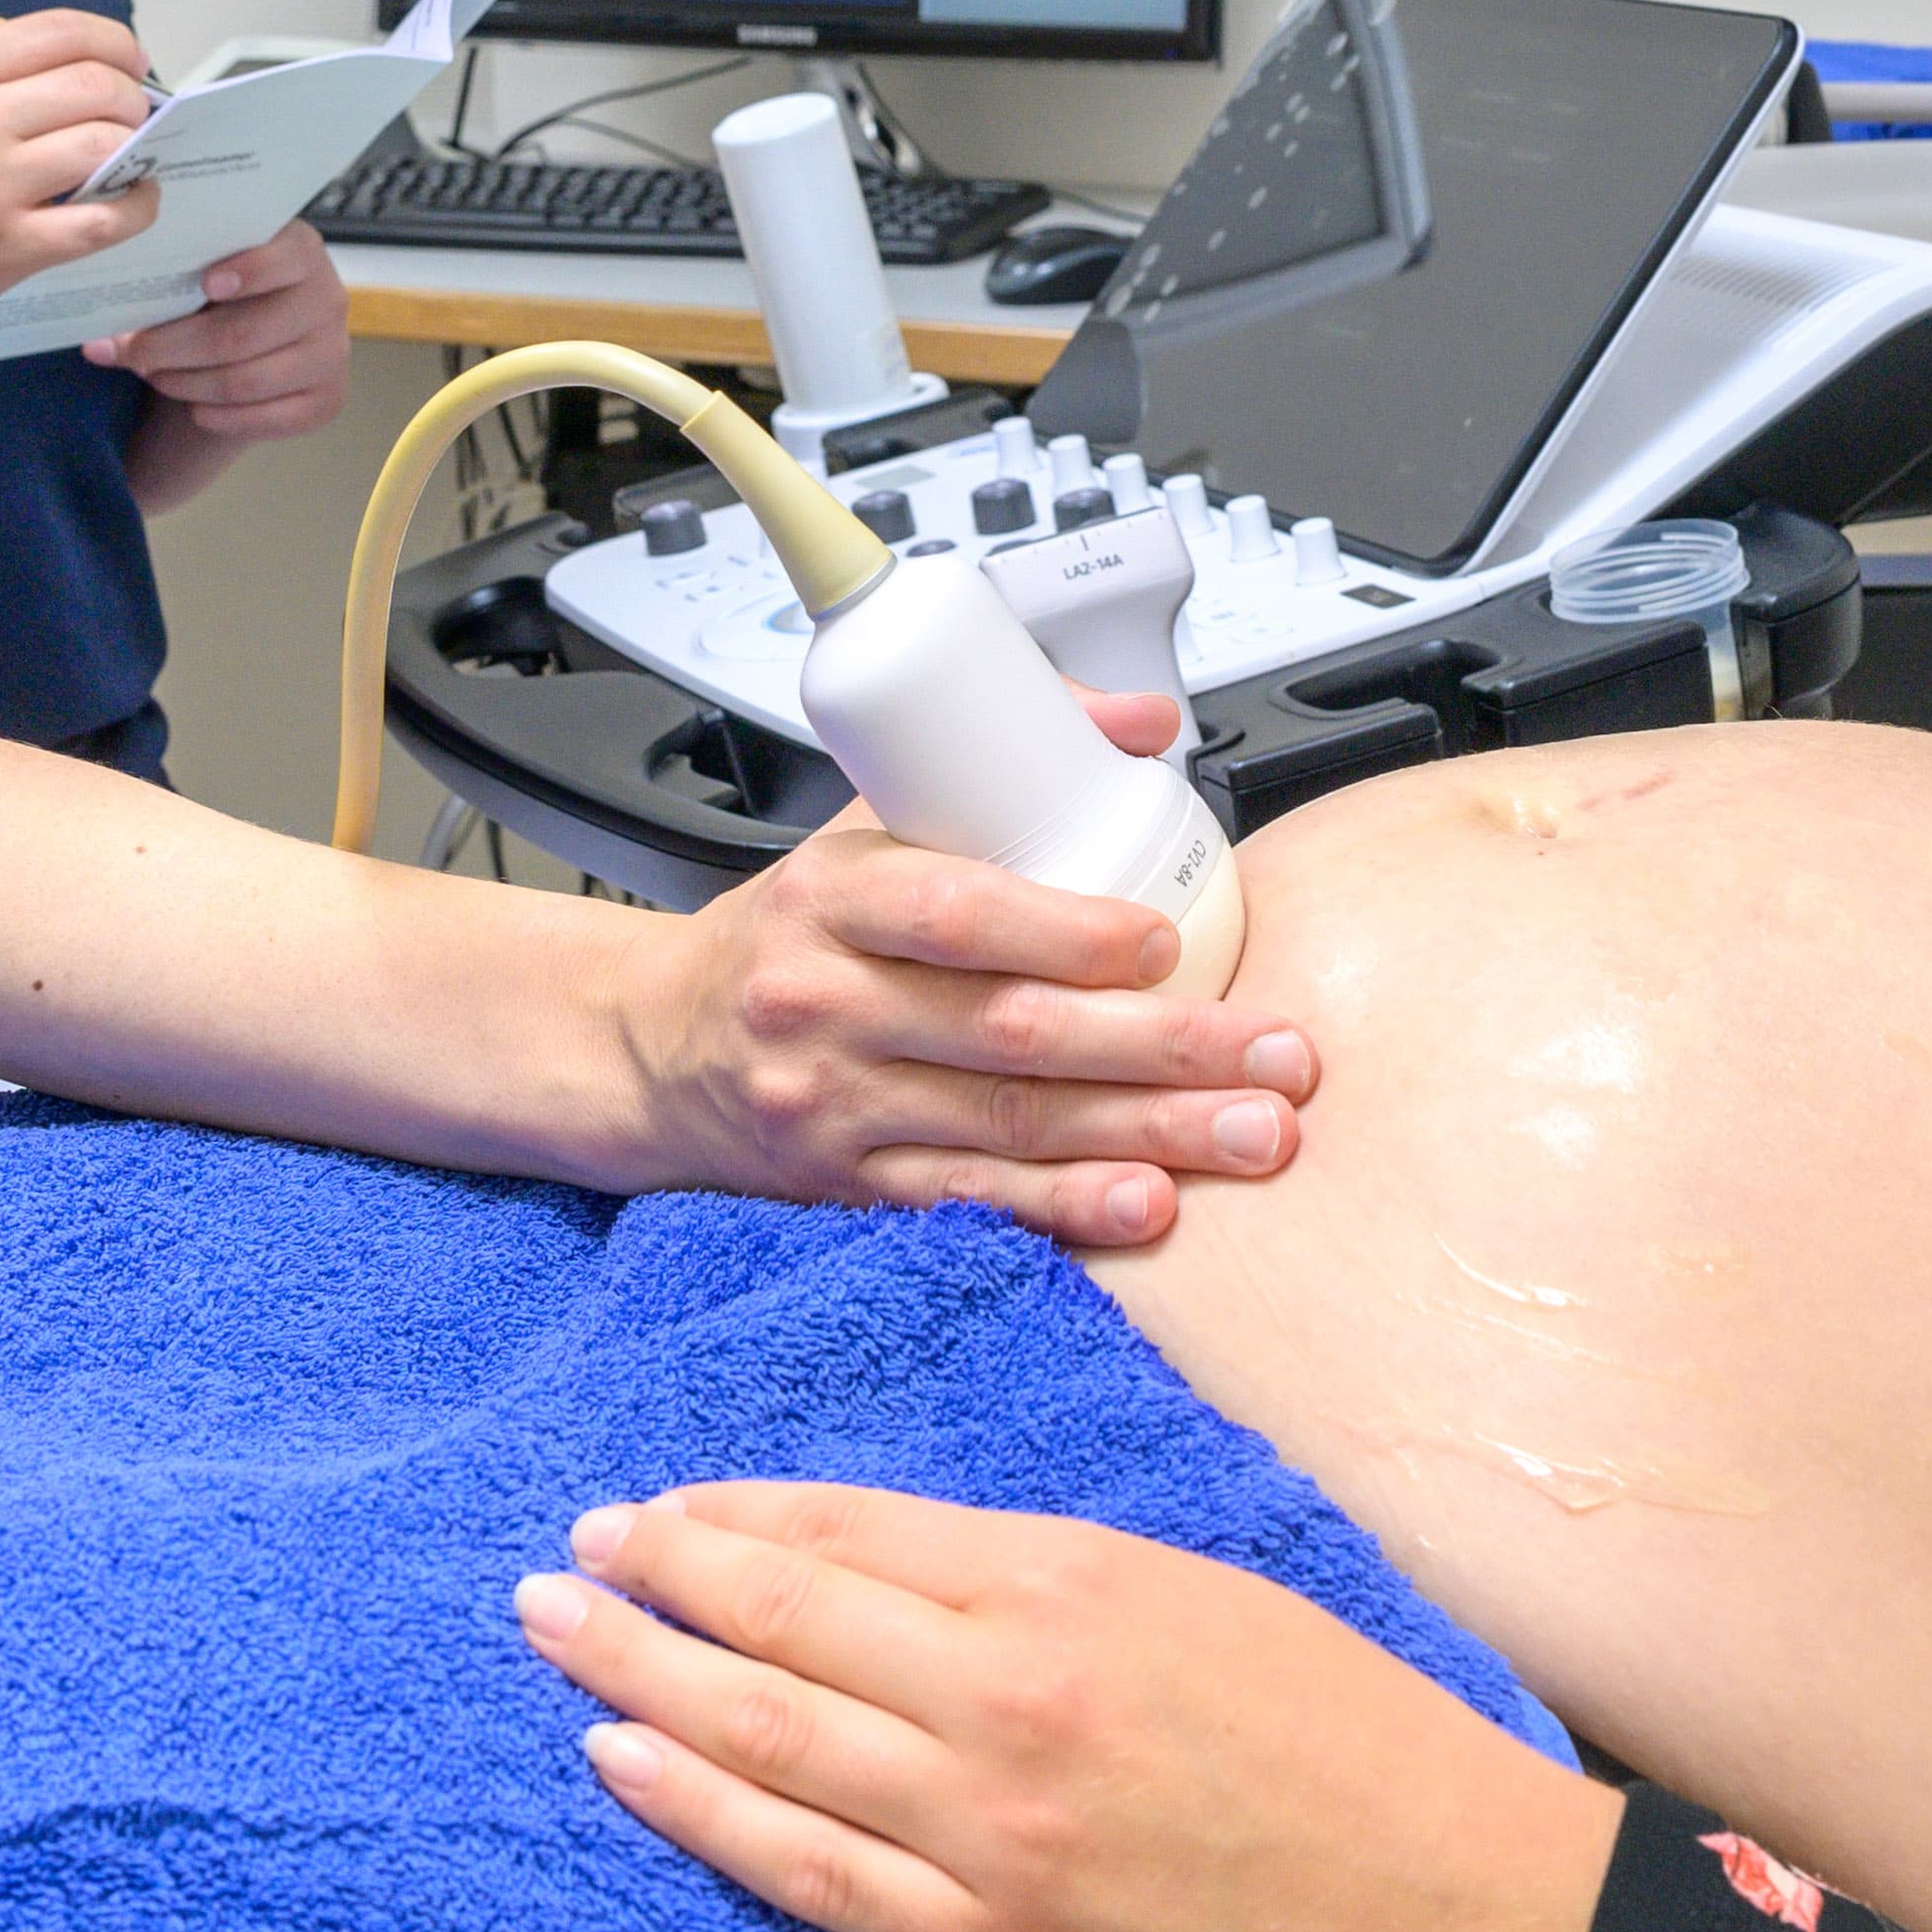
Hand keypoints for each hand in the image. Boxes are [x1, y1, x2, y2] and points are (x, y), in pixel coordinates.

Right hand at [0, 13, 163, 343]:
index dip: (114, 41)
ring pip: (105, 144)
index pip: (59, 31)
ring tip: (129, 158)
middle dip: (131, 97)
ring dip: (136, 148)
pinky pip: (104, 219)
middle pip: (94, 84)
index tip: (130, 61)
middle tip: (132, 116)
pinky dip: (137, 206)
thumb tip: (86, 68)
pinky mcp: (10, 248)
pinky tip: (134, 201)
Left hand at [98, 220, 352, 441]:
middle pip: (242, 334)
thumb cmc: (220, 295)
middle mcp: (327, 300)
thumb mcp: (207, 268)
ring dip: (186, 383)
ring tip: (152, 374)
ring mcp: (331, 354)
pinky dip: (218, 416)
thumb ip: (180, 273)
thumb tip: (110, 315)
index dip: (249, 271)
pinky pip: (265, 419)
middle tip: (129, 350)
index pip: (286, 258)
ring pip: (245, 381)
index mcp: (301, 251)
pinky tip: (192, 407)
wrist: (253, 340)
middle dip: (173, 345)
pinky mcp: (326, 400)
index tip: (206, 283)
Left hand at [511, 1482, 1619, 1931]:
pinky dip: (702, 1813)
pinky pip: (810, 1872)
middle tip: (560, 1564)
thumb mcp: (1202, 1594)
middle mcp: (1007, 1695)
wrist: (1453, 1910)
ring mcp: (989, 1832)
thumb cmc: (1351, 1738)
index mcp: (1069, 1584)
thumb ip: (1047, 1579)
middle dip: (652, 1582)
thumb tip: (897, 1568)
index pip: (848, 1533)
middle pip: (779, 1620)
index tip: (652, 1509)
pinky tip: (626, 1769)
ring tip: (559, 1643)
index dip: (731, 1518)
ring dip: (641, 1682)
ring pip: (765, 1739)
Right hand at [612, 734, 1307, 1248]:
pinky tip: (1148, 1207)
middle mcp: (826, 1007)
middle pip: (1010, 1034)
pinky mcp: (845, 1189)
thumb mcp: (861, 824)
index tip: (1166, 940)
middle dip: (1164, 1047)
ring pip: (1009, 1126)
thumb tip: (1141, 723)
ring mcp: (833, 1109)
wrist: (655, 1047)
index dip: (1065, 931)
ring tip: (1253, 1136)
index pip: (952, 913)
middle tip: (1277, 1056)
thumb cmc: (787, 931)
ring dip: (1149, 1135)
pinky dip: (1066, 1208)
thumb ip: (996, 771)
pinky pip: (971, 1201)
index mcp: (830, 900)